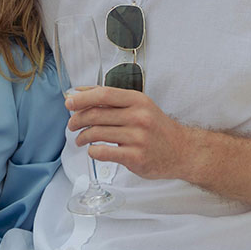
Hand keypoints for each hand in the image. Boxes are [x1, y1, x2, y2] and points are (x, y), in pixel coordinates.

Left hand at [65, 86, 195, 179]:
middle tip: (72, 124)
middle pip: (97, 114)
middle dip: (78, 119)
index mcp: (138, 100)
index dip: (83, 98)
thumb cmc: (156, 127)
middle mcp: (139, 117)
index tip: (69, 102)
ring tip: (79, 139)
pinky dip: (93, 151)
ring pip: (97, 134)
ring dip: (82, 137)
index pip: (104, 94)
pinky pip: (104, 153)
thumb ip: (112, 99)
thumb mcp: (139, 106)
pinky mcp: (136, 157)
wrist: (182, 150)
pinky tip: (93, 151)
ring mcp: (138, 138)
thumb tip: (80, 92)